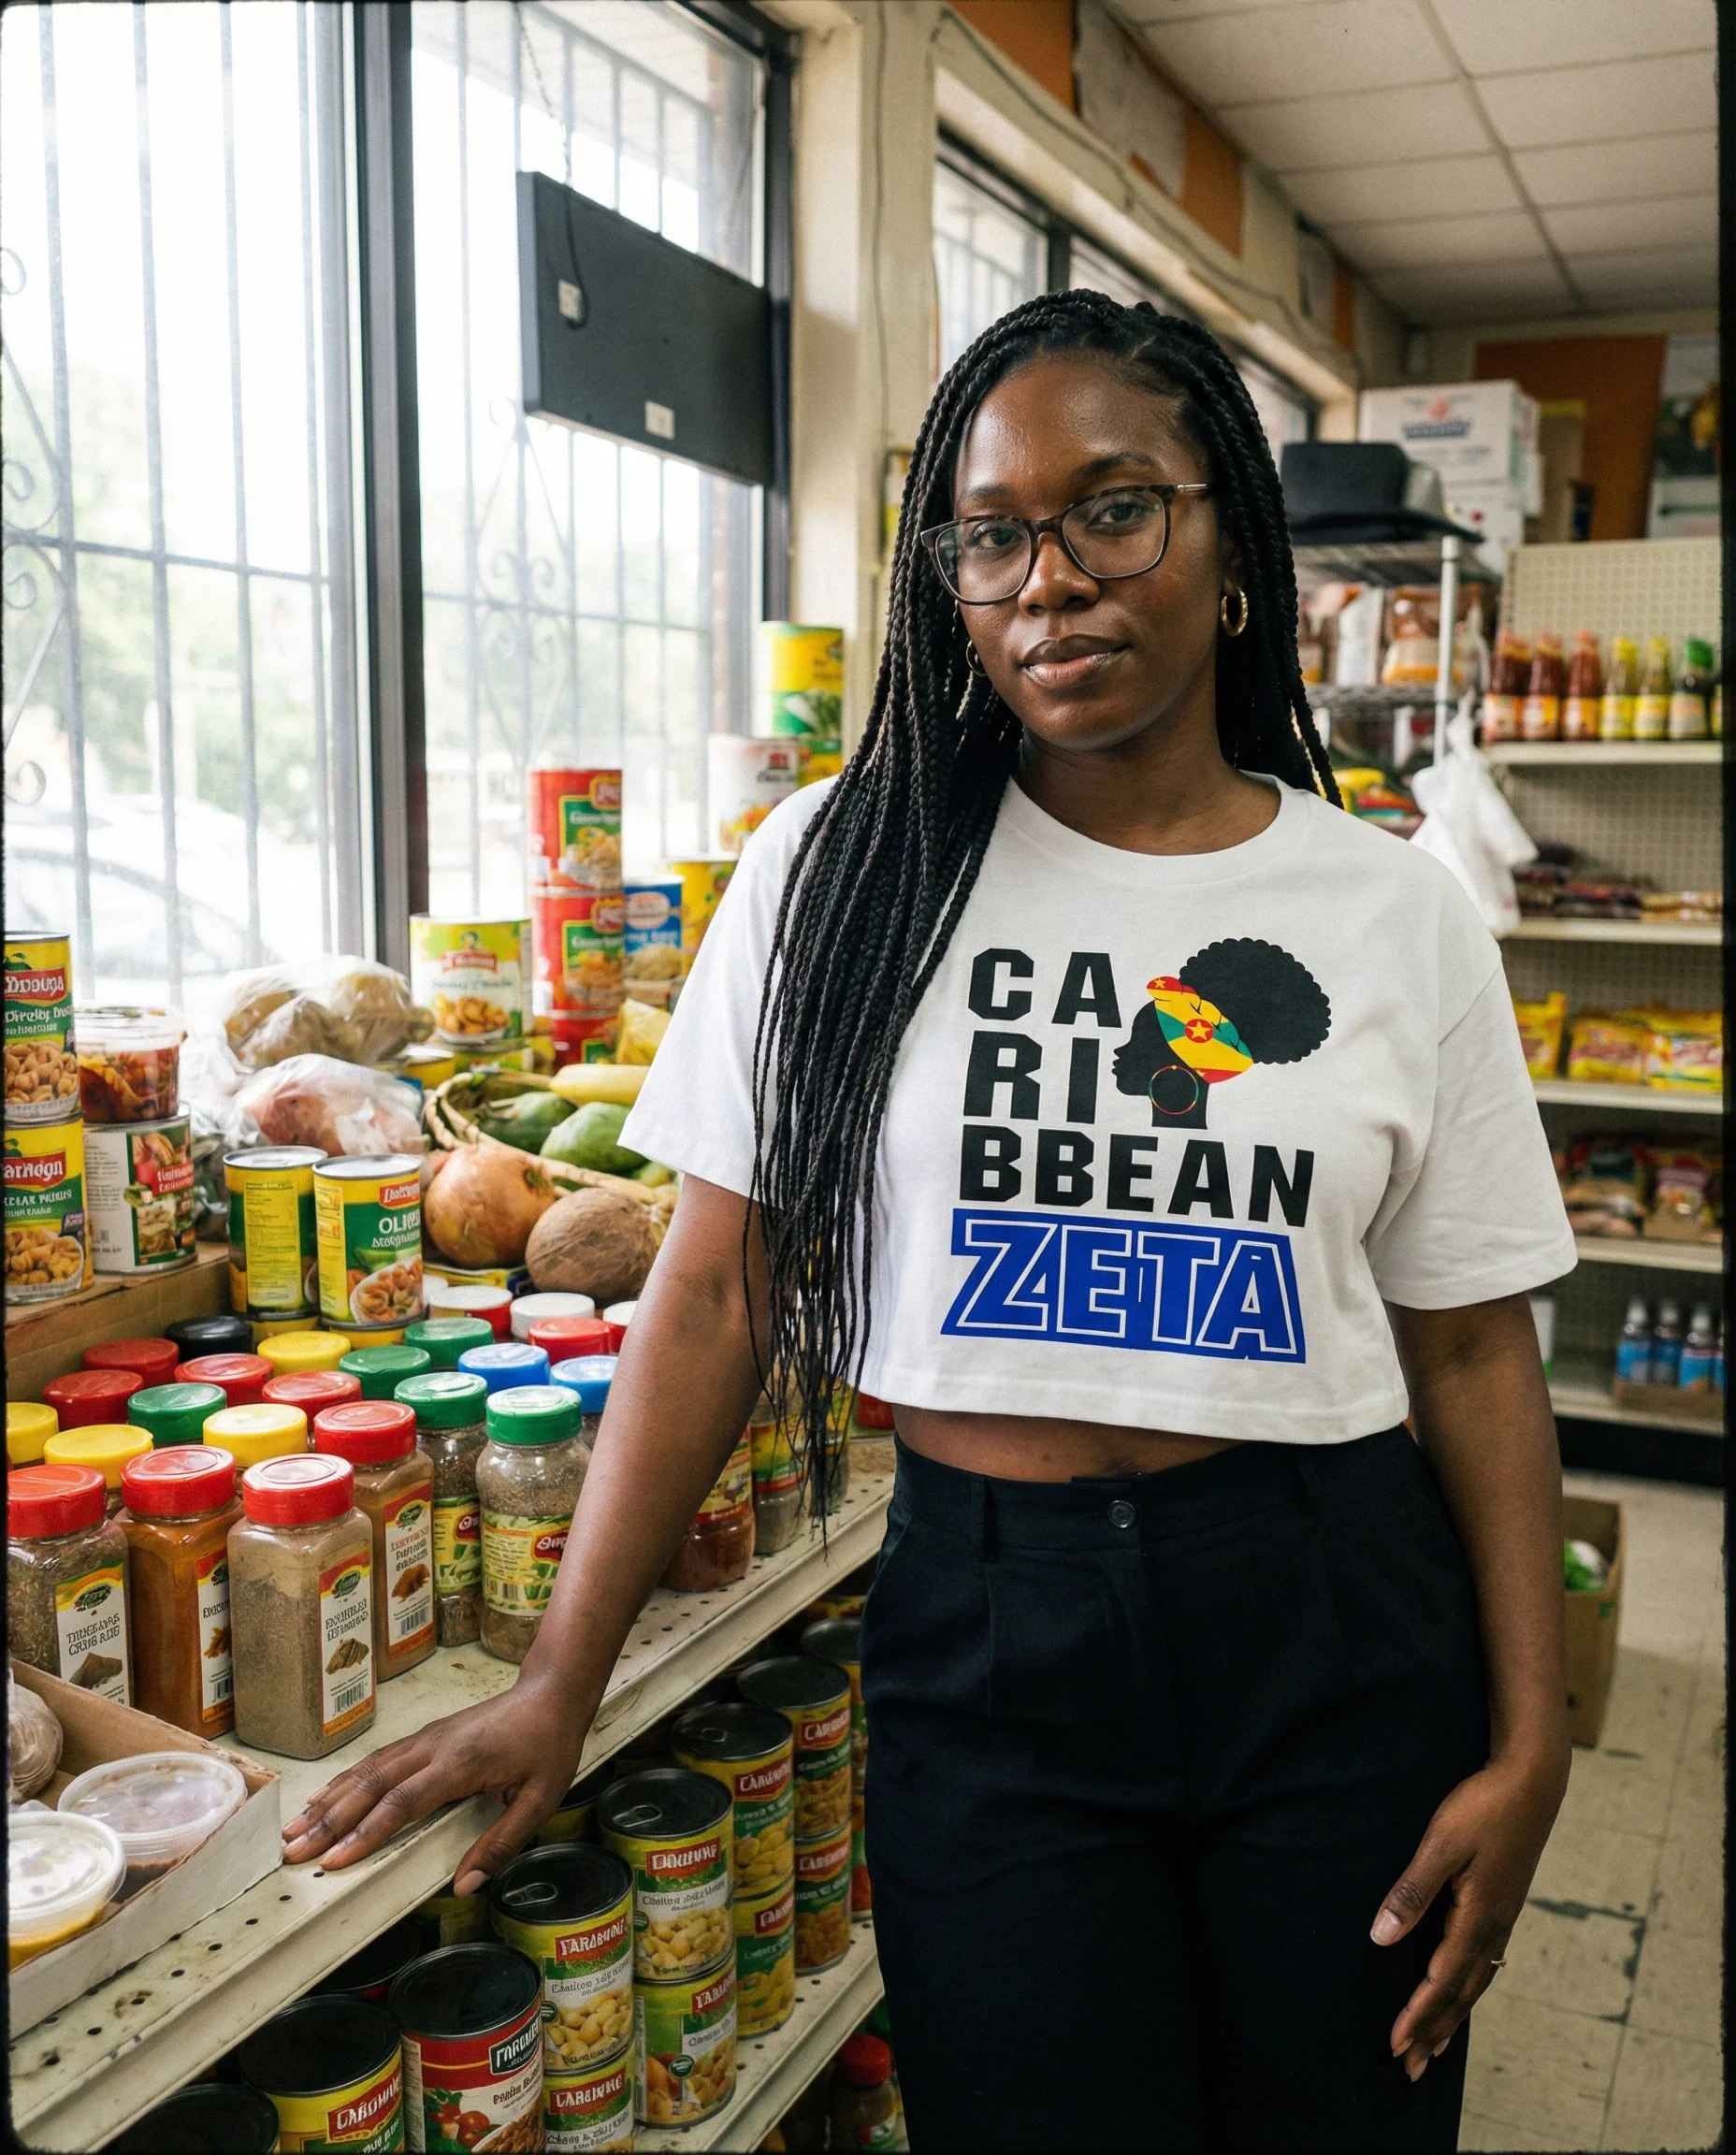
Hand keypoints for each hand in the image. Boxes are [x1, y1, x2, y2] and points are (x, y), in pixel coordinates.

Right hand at [281, 1671, 583, 1894]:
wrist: (551, 1692)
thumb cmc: (548, 1744)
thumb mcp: (540, 1799)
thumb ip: (501, 1843)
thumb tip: (465, 1885)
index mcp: (460, 1763)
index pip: (403, 1803)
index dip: (365, 1834)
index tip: (334, 1860)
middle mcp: (433, 1747)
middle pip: (371, 1786)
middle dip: (329, 1821)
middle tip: (293, 1851)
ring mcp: (426, 1738)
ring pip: (367, 1770)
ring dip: (328, 1800)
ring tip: (293, 1829)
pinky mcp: (425, 1737)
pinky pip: (377, 1761)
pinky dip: (345, 1781)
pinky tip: (325, 1796)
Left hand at [1372, 1753, 1567, 2079]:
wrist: (1532, 1782)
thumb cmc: (1483, 1808)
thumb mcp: (1441, 1845)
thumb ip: (1412, 1892)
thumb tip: (1381, 1938)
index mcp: (1478, 1918)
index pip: (1441, 1981)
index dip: (1418, 2016)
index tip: (1396, 2046)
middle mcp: (1494, 1928)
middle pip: (1461, 1994)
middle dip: (1433, 2031)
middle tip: (1410, 2069)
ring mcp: (1502, 1918)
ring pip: (1476, 1982)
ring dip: (1452, 2016)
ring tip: (1434, 2047)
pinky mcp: (1504, 1905)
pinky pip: (1484, 1962)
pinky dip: (1468, 1988)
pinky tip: (1463, 1990)